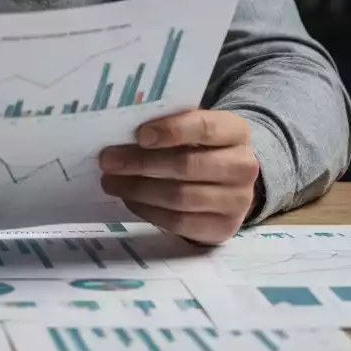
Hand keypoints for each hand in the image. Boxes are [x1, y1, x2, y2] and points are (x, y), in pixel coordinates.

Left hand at [99, 109, 259, 244]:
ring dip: (139, 190)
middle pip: (187, 166)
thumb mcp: (189, 125)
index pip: (204, 128)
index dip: (171, 131)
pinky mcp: (224, 228)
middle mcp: (243, 166)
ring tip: (111, 181)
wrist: (228, 180)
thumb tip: (119, 125)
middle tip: (108, 160)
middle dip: (141, 163)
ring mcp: (237, 201)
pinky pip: (180, 223)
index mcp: (235, 131)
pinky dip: (148, 211)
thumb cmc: (198, 144)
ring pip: (180, 197)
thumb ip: (165, 122)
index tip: (138, 135)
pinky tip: (129, 199)